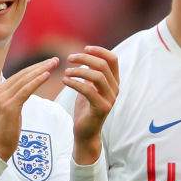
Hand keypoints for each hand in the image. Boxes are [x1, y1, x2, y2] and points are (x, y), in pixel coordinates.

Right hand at [0, 57, 57, 159]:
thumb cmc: (6, 131)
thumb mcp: (10, 110)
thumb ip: (14, 98)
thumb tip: (23, 91)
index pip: (20, 75)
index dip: (35, 68)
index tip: (48, 63)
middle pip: (23, 74)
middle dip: (40, 66)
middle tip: (55, 59)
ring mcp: (3, 98)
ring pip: (25, 80)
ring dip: (41, 70)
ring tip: (54, 64)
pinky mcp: (10, 106)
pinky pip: (26, 90)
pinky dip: (37, 81)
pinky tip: (47, 75)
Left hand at [62, 46, 118, 163]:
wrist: (85, 133)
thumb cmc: (86, 109)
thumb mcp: (89, 87)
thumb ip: (90, 74)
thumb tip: (85, 57)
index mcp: (113, 82)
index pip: (113, 60)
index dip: (100, 51)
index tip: (85, 48)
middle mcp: (115, 90)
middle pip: (103, 66)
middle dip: (85, 59)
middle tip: (69, 59)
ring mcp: (110, 99)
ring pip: (97, 76)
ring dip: (79, 71)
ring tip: (66, 72)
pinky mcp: (101, 108)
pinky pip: (88, 90)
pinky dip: (75, 83)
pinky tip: (65, 81)